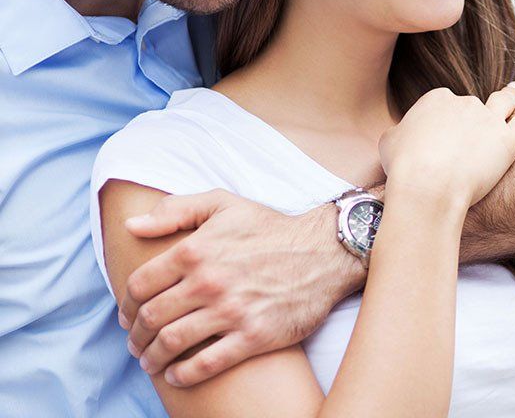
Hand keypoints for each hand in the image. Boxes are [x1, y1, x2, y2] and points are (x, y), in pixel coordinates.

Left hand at [120, 190, 350, 385]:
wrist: (325, 252)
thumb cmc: (272, 228)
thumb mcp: (225, 204)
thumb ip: (176, 210)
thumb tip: (132, 224)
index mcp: (195, 250)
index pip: (140, 285)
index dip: (126, 305)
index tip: (128, 316)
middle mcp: (209, 281)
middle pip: (151, 318)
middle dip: (136, 336)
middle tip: (137, 343)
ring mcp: (231, 311)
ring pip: (172, 343)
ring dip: (153, 357)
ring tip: (151, 361)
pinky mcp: (254, 335)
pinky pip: (207, 364)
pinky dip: (184, 374)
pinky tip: (177, 374)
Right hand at [379, 83, 514, 205]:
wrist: (428, 185)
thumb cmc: (403, 168)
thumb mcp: (389, 143)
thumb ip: (400, 134)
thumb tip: (401, 137)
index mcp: (436, 99)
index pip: (443, 104)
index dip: (443, 122)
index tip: (440, 138)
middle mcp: (465, 103)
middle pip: (472, 107)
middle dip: (472, 117)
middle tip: (473, 130)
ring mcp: (490, 119)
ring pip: (505, 102)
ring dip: (512, 95)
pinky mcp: (510, 139)